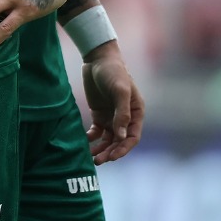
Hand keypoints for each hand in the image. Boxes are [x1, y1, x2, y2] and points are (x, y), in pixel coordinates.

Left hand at [82, 42, 143, 163]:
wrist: (97, 58)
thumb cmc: (113, 72)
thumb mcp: (120, 91)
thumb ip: (122, 113)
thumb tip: (122, 136)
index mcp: (136, 113)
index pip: (132, 137)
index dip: (123, 149)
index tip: (112, 157)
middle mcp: (125, 117)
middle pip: (119, 141)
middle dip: (110, 152)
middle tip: (98, 161)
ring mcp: (111, 117)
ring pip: (108, 139)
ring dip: (101, 149)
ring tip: (91, 157)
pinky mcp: (99, 115)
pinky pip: (96, 132)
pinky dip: (92, 139)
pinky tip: (85, 143)